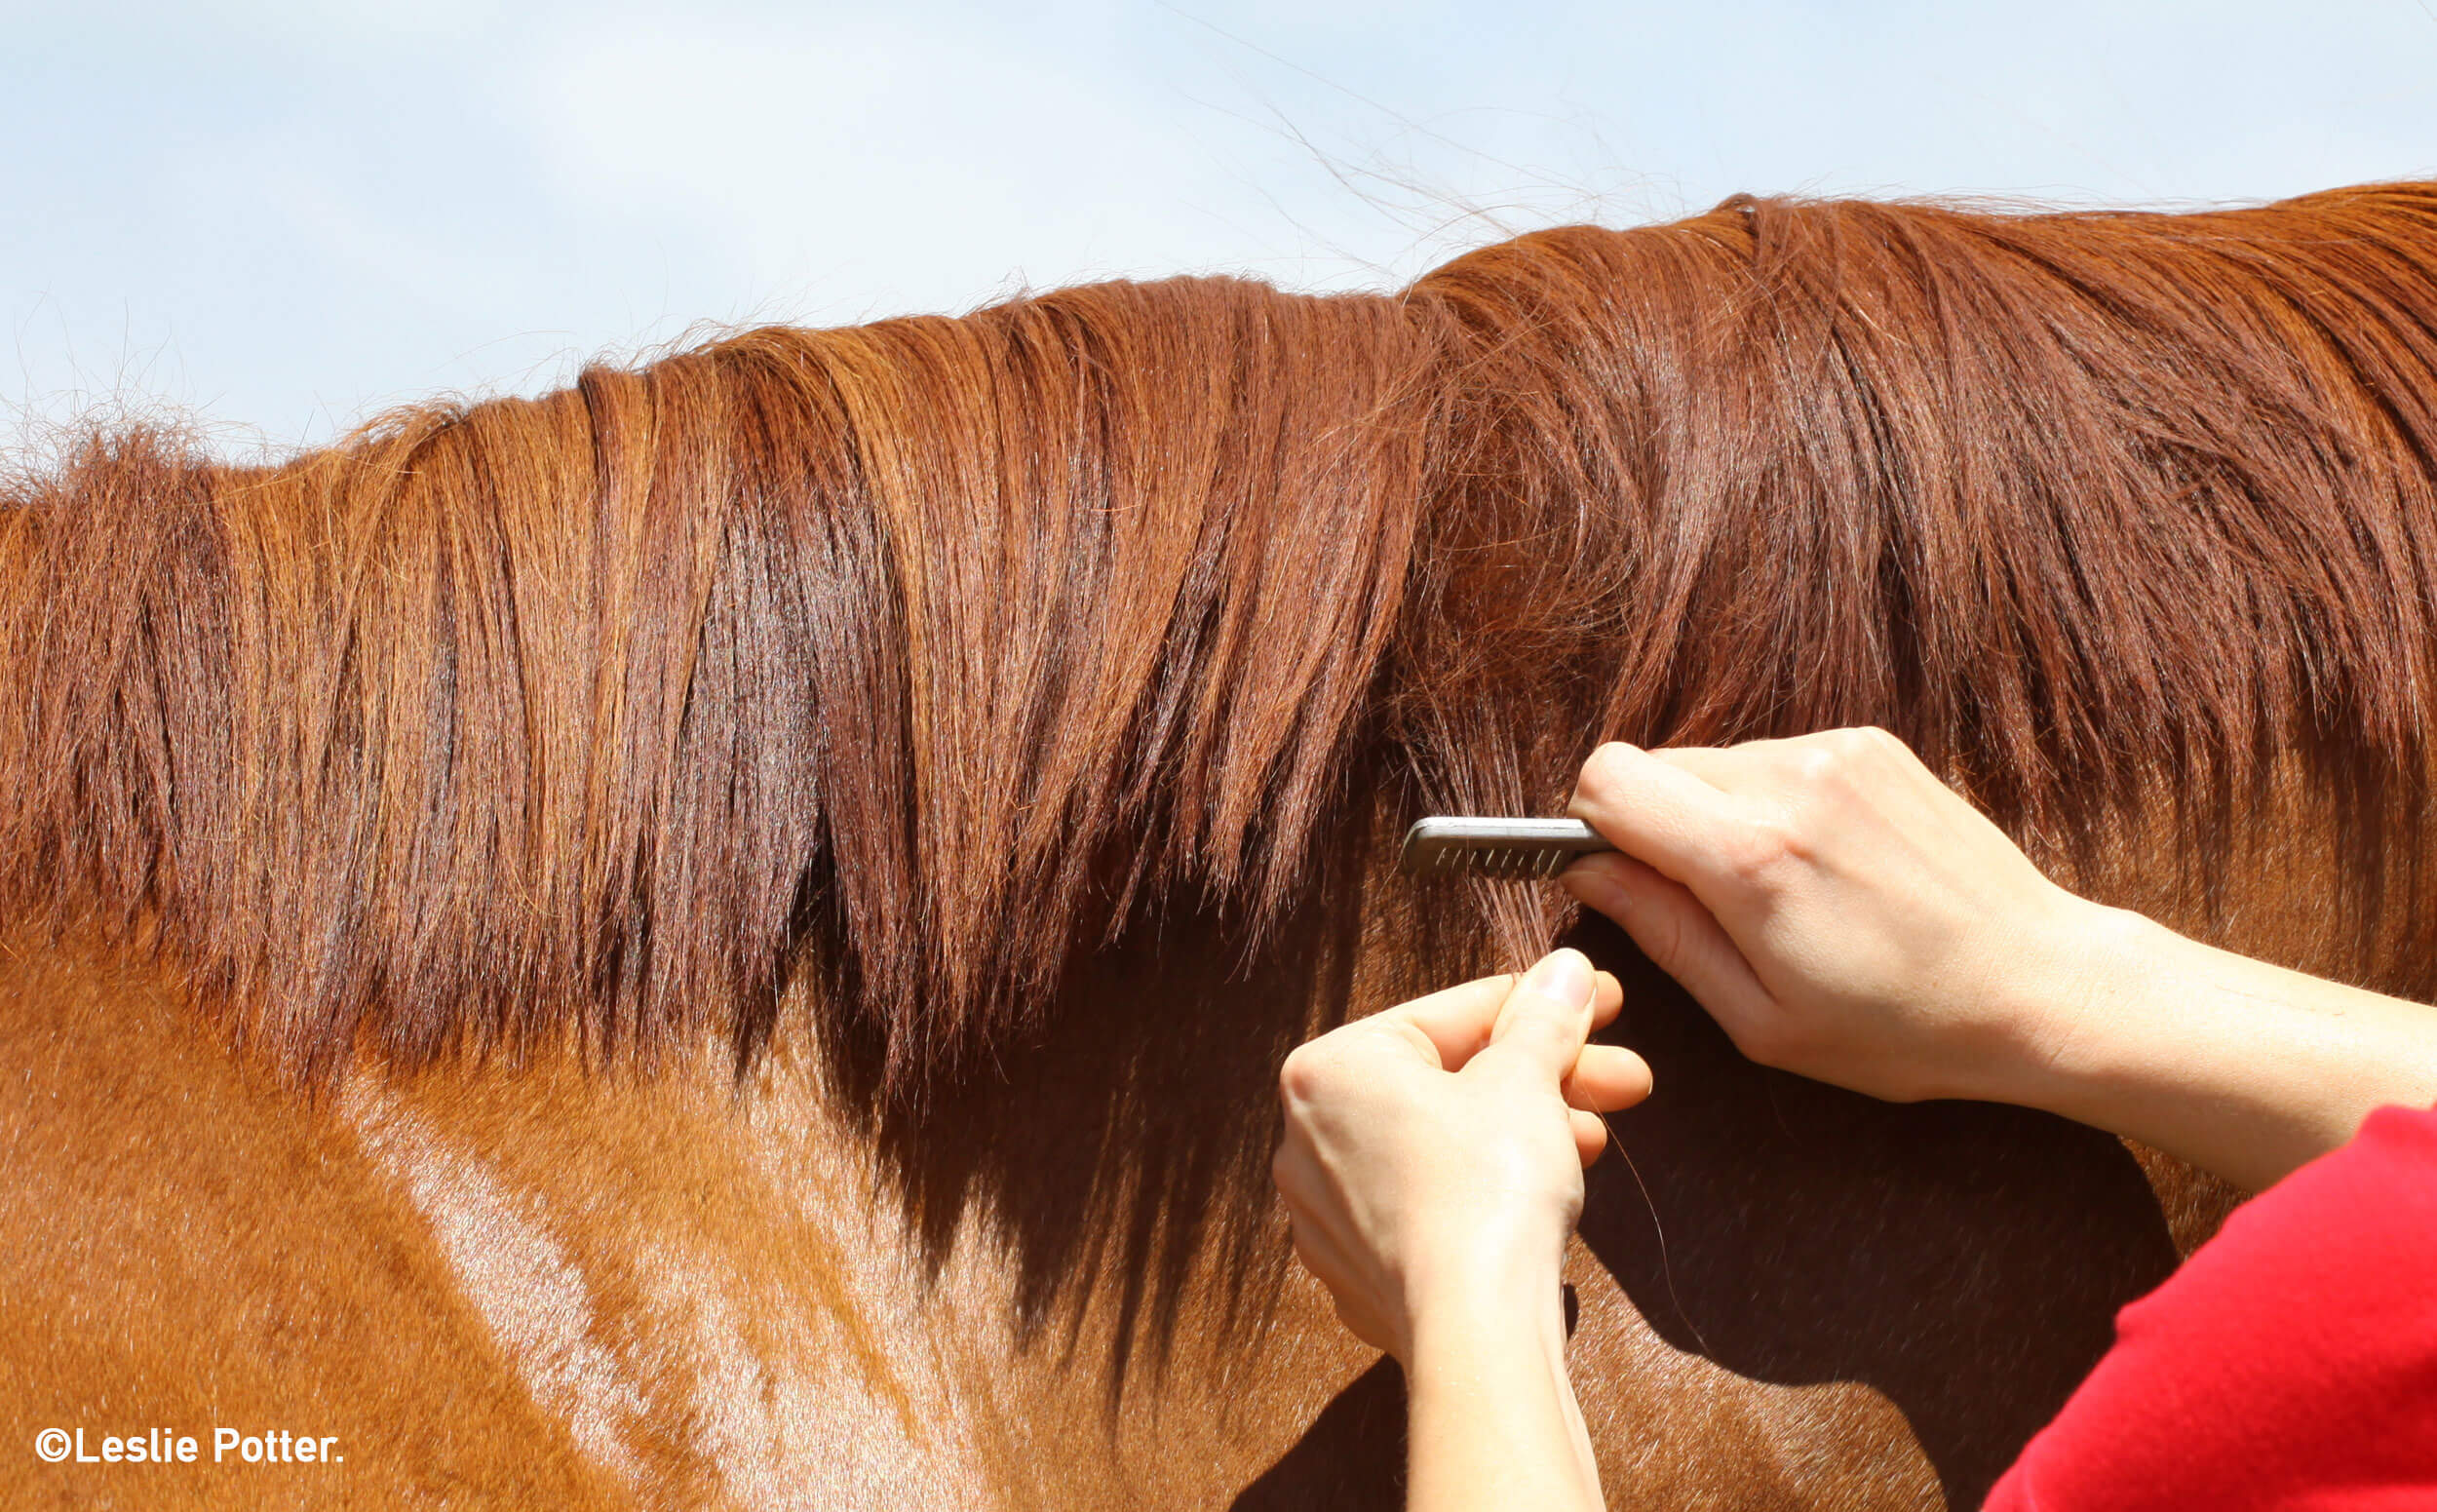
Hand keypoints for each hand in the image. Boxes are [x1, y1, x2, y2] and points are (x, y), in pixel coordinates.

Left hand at [1270, 950, 1651, 1362]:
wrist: (1475, 1330)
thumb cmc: (1487, 1188)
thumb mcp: (1528, 1080)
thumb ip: (1544, 1017)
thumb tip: (1568, 969)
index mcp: (1328, 1068)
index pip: (1451, 1015)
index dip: (1540, 1004)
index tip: (1600, 1000)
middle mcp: (1305, 1137)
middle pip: (1448, 1084)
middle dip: (1544, 1079)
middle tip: (1622, 1077)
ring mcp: (1325, 1213)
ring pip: (1440, 1147)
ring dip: (1523, 1132)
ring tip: (1595, 1139)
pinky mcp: (1356, 1272)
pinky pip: (1426, 1208)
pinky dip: (1483, 1192)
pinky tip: (1547, 1191)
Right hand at [1561, 729, 2100, 1105]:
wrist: (2039, 985)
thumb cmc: (1902, 1027)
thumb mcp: (1761, 1020)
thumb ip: (1663, 933)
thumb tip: (1587, 872)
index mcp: (1752, 858)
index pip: (1608, 780)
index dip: (1589, 827)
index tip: (1615, 876)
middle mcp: (1792, 782)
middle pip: (1653, 765)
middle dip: (1655, 829)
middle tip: (1708, 905)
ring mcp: (1838, 753)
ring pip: (1714, 762)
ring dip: (1718, 817)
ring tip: (1783, 894)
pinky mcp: (1873, 744)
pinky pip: (1775, 760)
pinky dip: (1773, 805)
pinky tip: (1826, 867)